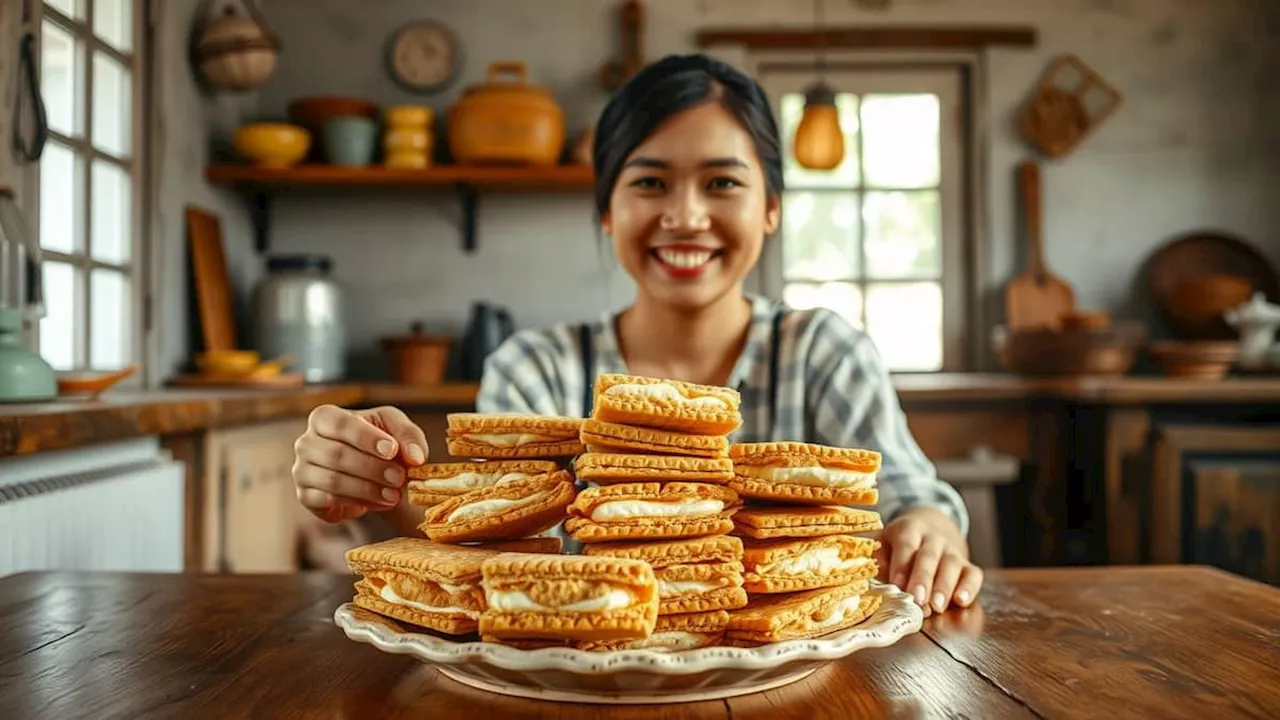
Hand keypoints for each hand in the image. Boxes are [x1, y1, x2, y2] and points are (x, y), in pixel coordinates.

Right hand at [292, 404, 427, 523]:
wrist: (370, 469)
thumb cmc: (379, 441)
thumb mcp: (397, 428)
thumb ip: (409, 436)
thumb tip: (415, 457)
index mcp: (324, 418)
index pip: (339, 423)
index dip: (366, 437)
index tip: (392, 450)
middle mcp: (306, 442)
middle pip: (336, 454)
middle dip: (373, 468)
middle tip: (400, 478)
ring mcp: (302, 471)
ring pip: (333, 481)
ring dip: (368, 489)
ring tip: (394, 494)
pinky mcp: (306, 496)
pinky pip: (328, 501)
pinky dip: (356, 503)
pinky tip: (378, 502)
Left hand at [875, 506, 982, 615]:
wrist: (931, 528)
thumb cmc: (900, 545)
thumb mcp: (885, 543)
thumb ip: (878, 561)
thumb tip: (873, 582)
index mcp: (909, 529)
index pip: (906, 545)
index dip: (901, 565)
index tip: (897, 585)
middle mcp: (933, 537)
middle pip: (929, 556)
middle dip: (923, 579)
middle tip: (918, 600)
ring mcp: (952, 550)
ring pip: (952, 565)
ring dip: (944, 587)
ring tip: (937, 606)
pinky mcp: (968, 564)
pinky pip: (973, 574)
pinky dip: (969, 588)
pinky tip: (962, 601)